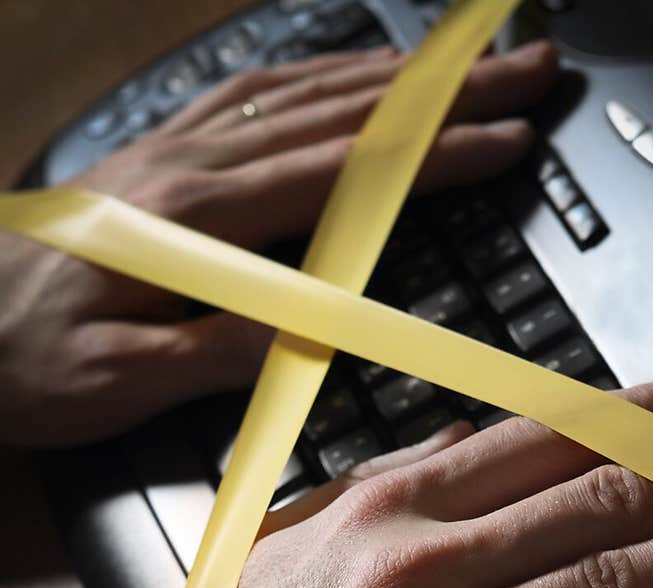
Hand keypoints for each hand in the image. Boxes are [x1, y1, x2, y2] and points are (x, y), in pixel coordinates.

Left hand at [0, 40, 555, 446]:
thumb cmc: (25, 364)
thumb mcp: (123, 382)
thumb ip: (222, 348)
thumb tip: (317, 327)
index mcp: (190, 221)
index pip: (340, 173)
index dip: (432, 155)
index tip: (504, 139)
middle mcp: (185, 165)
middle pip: (338, 109)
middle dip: (443, 89)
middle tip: (522, 69)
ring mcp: (169, 150)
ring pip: (299, 86)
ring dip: (391, 70)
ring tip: (463, 58)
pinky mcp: (153, 157)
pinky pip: (248, 92)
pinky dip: (314, 72)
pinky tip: (346, 72)